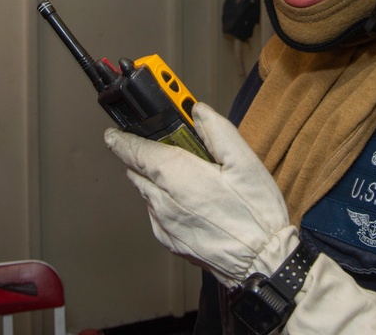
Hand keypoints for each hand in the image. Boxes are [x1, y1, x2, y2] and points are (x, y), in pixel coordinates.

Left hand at [104, 102, 297, 287]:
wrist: (262, 263)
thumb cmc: (256, 214)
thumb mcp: (245, 163)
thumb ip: (218, 131)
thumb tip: (198, 111)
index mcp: (178, 177)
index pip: (136, 153)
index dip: (122, 140)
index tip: (114, 133)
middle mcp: (163, 202)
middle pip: (138, 172)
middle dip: (143, 157)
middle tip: (163, 146)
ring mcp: (165, 224)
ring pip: (148, 194)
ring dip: (156, 180)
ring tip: (183, 174)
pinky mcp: (171, 242)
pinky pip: (157, 214)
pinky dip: (165, 202)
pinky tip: (190, 201)